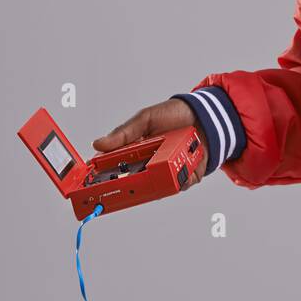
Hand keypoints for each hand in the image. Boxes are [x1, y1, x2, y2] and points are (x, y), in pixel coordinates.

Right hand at [92, 99, 208, 188]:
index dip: (105, 177)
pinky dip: (179, 181)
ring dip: (157, 181)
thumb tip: (98, 144)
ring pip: (157, 186)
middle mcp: (151, 165)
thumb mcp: (145, 119)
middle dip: (131, 185)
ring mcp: (168, 171)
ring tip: (160, 168)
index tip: (95, 182)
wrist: (205, 115)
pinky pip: (179, 185)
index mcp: (136, 152)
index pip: (116, 168)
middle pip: (135, 183)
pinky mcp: (186, 175)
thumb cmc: (174, 114)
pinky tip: (180, 171)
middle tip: (128, 180)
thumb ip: (124, 133)